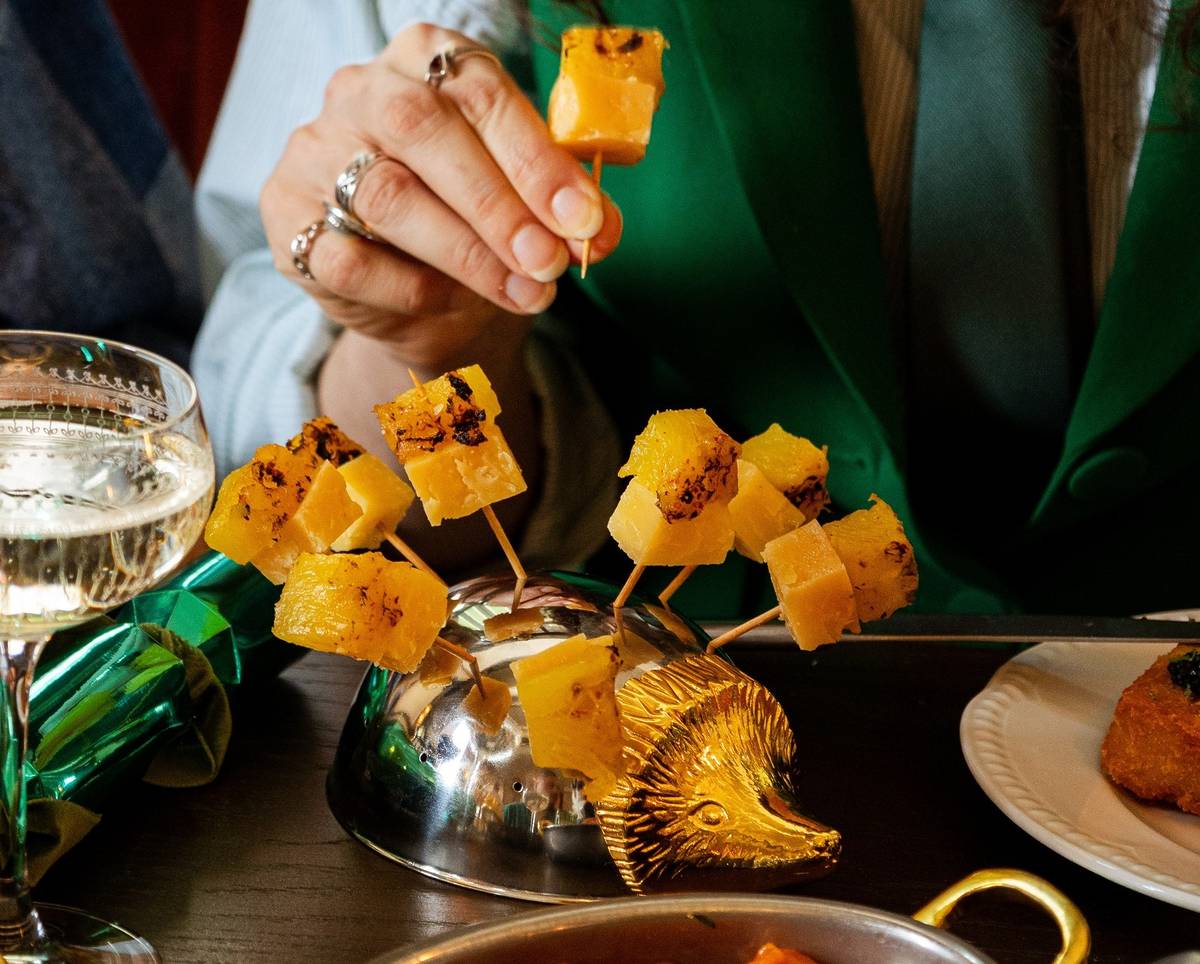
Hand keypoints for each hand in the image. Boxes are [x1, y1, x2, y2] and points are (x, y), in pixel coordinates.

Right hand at [259, 22, 623, 363]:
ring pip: (384, 195)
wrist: (417, 295)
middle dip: (497, 203)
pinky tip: (452, 303)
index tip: (580, 216)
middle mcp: (360, 92)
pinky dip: (410, 287)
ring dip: (465, 252)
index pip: (478, 88)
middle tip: (549, 261)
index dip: (533, 155)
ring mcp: (315, 152)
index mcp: (424, 61)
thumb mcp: (526, 205)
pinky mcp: (287, 216)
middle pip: (422, 129)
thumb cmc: (475, 225)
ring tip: (524, 292)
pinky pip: (347, 257)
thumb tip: (598, 230)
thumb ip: (564, 207)